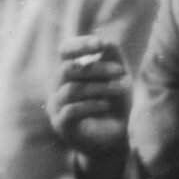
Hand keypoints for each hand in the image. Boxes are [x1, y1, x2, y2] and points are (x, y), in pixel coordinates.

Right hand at [49, 34, 133, 178]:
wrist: (112, 137)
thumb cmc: (113, 103)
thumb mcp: (117, 77)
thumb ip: (112, 56)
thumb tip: (104, 41)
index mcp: (68, 71)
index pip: (65, 50)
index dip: (80, 45)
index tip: (101, 45)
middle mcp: (56, 86)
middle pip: (69, 69)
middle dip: (98, 69)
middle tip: (122, 72)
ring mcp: (55, 105)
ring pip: (72, 89)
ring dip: (100, 87)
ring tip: (122, 89)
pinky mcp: (60, 124)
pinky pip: (71, 110)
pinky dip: (91, 105)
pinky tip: (107, 105)